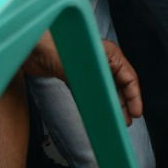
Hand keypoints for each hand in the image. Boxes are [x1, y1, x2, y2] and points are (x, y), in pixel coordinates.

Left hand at [22, 33, 142, 125]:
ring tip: (116, 121)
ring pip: (105, 90)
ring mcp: (88, 68)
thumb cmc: (57, 46)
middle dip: (125, 103)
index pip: (129, 77)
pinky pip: (89, 92)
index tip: (137, 112)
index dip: (134, 96)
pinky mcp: (73, 75)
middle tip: (127, 121)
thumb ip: (97, 85)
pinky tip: (96, 114)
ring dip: (110, 105)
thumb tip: (109, 104)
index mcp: (110, 53)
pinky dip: (94, 103)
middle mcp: (101, 60)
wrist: (30, 46)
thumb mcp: (83, 67)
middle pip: (119, 84)